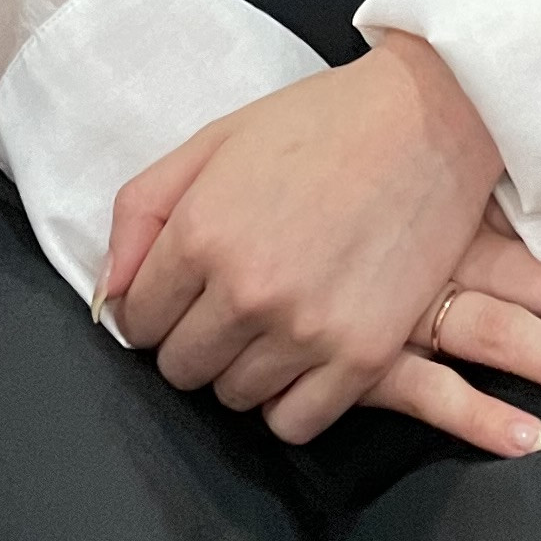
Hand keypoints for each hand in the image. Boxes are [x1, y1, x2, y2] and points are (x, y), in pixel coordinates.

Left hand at [108, 40, 501, 444]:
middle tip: (229, 301)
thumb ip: (141, 213)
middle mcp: (247, 290)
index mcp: (201, 232)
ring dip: (244, 366)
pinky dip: (291, 399)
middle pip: (181, 368)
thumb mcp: (212, 142)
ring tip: (274, 318)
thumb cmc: (320, 123)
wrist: (431, 118)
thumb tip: (109, 295)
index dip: (154, 306)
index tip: (180, 291)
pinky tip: (304, 353)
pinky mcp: (362, 356)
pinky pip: (295, 423)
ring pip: (234, 398)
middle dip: (194, 338)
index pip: (138, 321)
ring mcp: (306, 329)